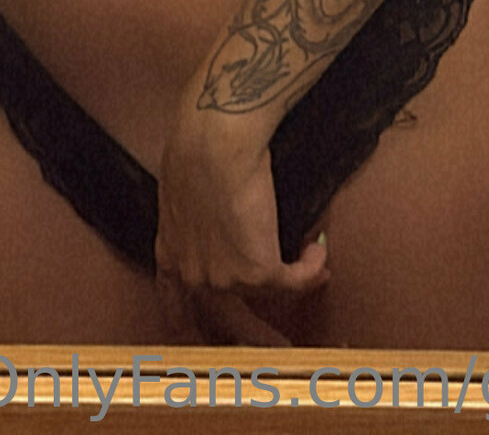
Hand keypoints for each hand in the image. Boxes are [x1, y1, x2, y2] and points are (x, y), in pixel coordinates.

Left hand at [154, 101, 328, 346]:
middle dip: (250, 336)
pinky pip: (294, 280)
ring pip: (264, 300)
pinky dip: (311, 266)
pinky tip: (318, 252)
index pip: (174, 302)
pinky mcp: (257, 271)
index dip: (188, 324)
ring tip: (315, 277)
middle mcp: (194, 274)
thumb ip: (196, 214)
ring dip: (293, 292)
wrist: (214, 144)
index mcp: (170, 250)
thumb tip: (220, 212)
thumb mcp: (182, 186)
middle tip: (275, 344)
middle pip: (222, 320)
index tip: (199, 336)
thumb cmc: (197, 146)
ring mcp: (224, 279)